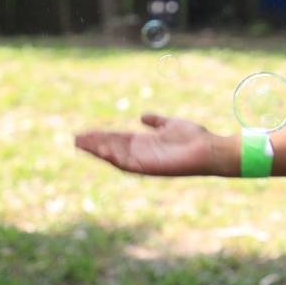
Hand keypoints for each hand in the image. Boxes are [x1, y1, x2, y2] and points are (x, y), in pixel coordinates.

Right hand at [74, 113, 217, 175]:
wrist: (209, 149)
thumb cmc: (194, 138)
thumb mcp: (171, 124)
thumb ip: (156, 122)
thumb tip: (143, 117)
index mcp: (145, 143)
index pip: (117, 139)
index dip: (101, 136)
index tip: (85, 132)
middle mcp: (142, 153)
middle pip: (112, 147)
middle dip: (95, 143)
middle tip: (76, 138)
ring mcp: (144, 161)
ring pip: (116, 156)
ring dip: (99, 150)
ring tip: (83, 143)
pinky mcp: (150, 167)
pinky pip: (128, 163)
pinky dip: (114, 157)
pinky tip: (102, 150)